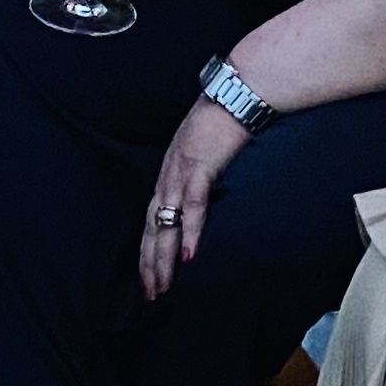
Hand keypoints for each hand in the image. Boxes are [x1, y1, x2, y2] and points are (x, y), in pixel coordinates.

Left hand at [140, 98, 251, 298]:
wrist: (238, 91)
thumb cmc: (226, 119)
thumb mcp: (207, 152)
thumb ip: (202, 176)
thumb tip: (208, 199)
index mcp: (170, 173)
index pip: (152, 219)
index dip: (148, 250)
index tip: (148, 277)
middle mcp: (169, 175)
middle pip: (151, 227)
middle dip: (149, 263)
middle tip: (150, 294)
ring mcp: (182, 171)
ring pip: (165, 222)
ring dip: (162, 257)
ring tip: (162, 285)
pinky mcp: (201, 165)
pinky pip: (193, 205)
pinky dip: (189, 231)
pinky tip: (188, 255)